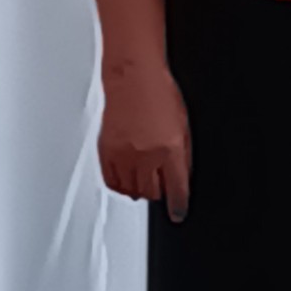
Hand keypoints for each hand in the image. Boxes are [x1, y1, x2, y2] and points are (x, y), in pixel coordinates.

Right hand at [98, 58, 191, 221]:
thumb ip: (183, 156)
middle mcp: (145, 155)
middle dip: (159, 193)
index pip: (176, 189)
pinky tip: (127, 180)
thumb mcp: (183, 126)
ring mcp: (123, 154)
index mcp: (170, 149)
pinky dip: (121, 186)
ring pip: (131, 191)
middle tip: (161, 186)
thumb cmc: (160, 94)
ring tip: (144, 181)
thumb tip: (182, 180)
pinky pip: (112, 181)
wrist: (133, 78)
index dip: (178, 206)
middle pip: (152, 192)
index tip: (178, 213)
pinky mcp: (106, 151)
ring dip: (140, 190)